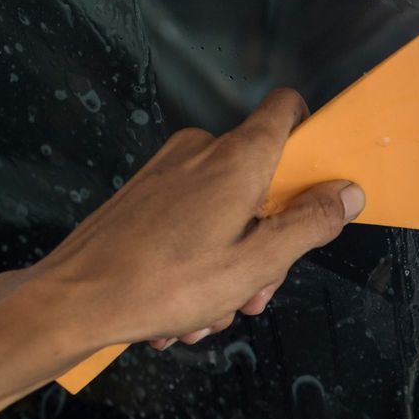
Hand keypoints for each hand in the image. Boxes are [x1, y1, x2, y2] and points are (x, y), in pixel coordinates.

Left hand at [17, 89, 363, 357]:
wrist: (71, 300)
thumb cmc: (158, 284)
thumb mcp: (255, 265)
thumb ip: (310, 224)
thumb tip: (348, 194)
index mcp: (238, 158)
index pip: (287, 110)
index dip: (311, 142)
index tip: (317, 187)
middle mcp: (203, 150)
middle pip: (262, 178)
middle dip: (268, 237)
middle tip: (253, 289)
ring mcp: (170, 169)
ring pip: (226, 206)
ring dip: (229, 260)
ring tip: (208, 309)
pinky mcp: (145, 191)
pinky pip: (191, 216)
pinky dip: (196, 257)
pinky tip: (183, 302)